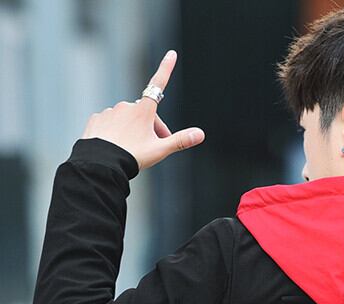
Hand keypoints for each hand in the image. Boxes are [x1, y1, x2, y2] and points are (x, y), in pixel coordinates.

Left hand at [80, 50, 204, 170]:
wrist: (102, 164)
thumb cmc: (133, 156)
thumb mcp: (160, 150)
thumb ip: (181, 141)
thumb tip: (201, 134)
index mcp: (143, 111)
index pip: (158, 85)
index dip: (166, 69)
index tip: (171, 54)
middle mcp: (126, 106)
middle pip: (145, 115)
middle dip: (152, 128)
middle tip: (156, 147)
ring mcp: (110, 112)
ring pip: (127, 119)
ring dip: (133, 131)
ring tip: (133, 150)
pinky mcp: (97, 119)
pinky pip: (110, 123)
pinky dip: (115, 132)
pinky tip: (117, 146)